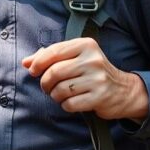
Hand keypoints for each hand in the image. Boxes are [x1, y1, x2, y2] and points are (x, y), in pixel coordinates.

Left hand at [22, 37, 148, 121]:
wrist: (124, 91)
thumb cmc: (93, 72)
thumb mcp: (76, 57)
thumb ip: (51, 57)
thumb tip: (26, 62)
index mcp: (86, 45)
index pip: (54, 51)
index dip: (38, 62)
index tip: (32, 71)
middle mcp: (93, 59)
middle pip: (55, 72)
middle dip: (45, 82)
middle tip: (47, 87)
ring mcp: (97, 78)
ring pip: (60, 89)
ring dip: (55, 95)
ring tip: (60, 94)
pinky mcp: (99, 97)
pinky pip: (70, 103)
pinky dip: (65, 105)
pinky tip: (72, 101)